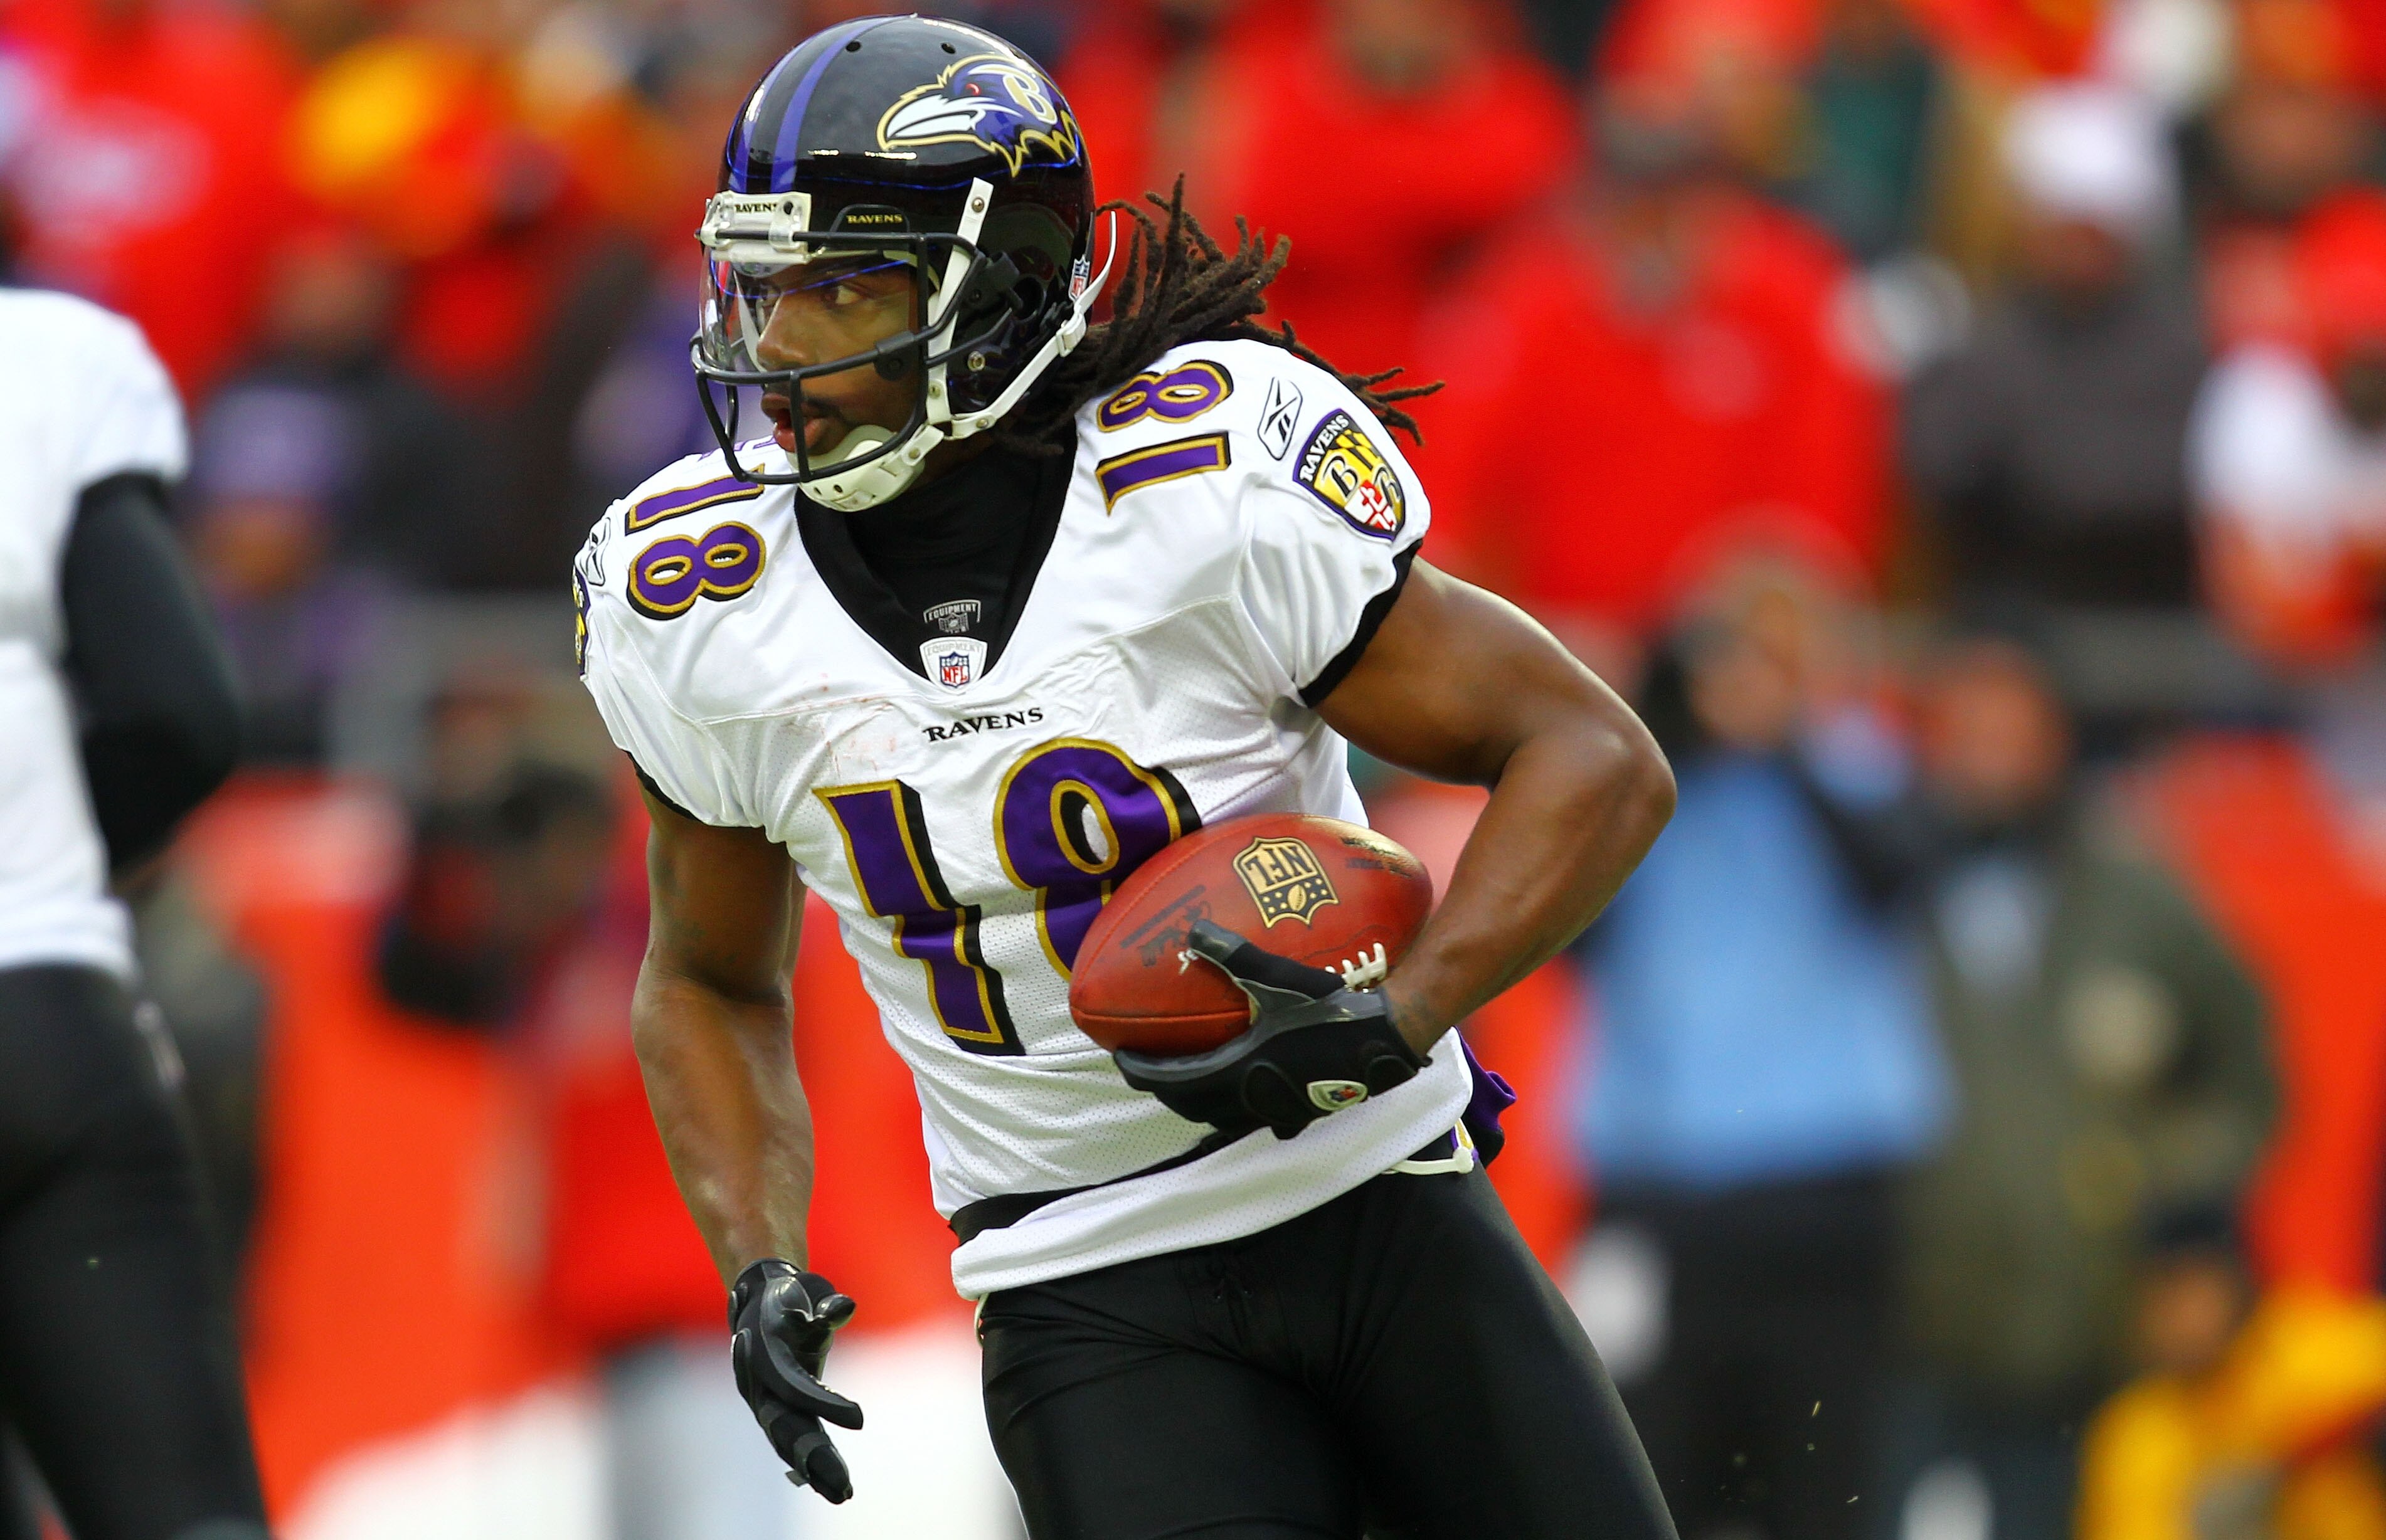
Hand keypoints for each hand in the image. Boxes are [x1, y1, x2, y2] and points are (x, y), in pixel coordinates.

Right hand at [729, 1259, 863, 1500]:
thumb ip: (826, 1306)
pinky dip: (811, 1463)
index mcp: (768, 1358)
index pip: (798, 1388)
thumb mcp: (808, 1291)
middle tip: (844, 1489)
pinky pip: (795, 1440)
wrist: (760, 1299)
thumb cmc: (789, 1294)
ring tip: (842, 1494)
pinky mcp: (781, 1409)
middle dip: (816, 1460)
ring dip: (815, 1470)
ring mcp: (769, 1402)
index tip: (860, 1419)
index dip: (826, 1404)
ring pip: (789, 1443)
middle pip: (788, 1431)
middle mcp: (763, 1388)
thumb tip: (844, 1307)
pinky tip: (833, 1486)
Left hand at [1113, 919, 1426, 1137]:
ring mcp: (1280, 1111)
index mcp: (1238, 1070)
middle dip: (1165, 1088)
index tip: (1122, 1057)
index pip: (1172, 1079)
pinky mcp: (1304, 1112)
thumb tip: (1194, 930)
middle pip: (1192, 1105)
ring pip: (1224, 1117)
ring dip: (1200, 1102)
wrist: (1385, 1038)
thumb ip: (1234, 955)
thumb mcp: (1279, 978)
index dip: (1142, 1070)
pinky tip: (1252, 1094)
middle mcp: (1253, 1098)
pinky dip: (1243, 1109)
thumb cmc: (1332, 1008)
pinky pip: (1262, 1119)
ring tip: (1190, 1080)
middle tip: (1149, 1067)